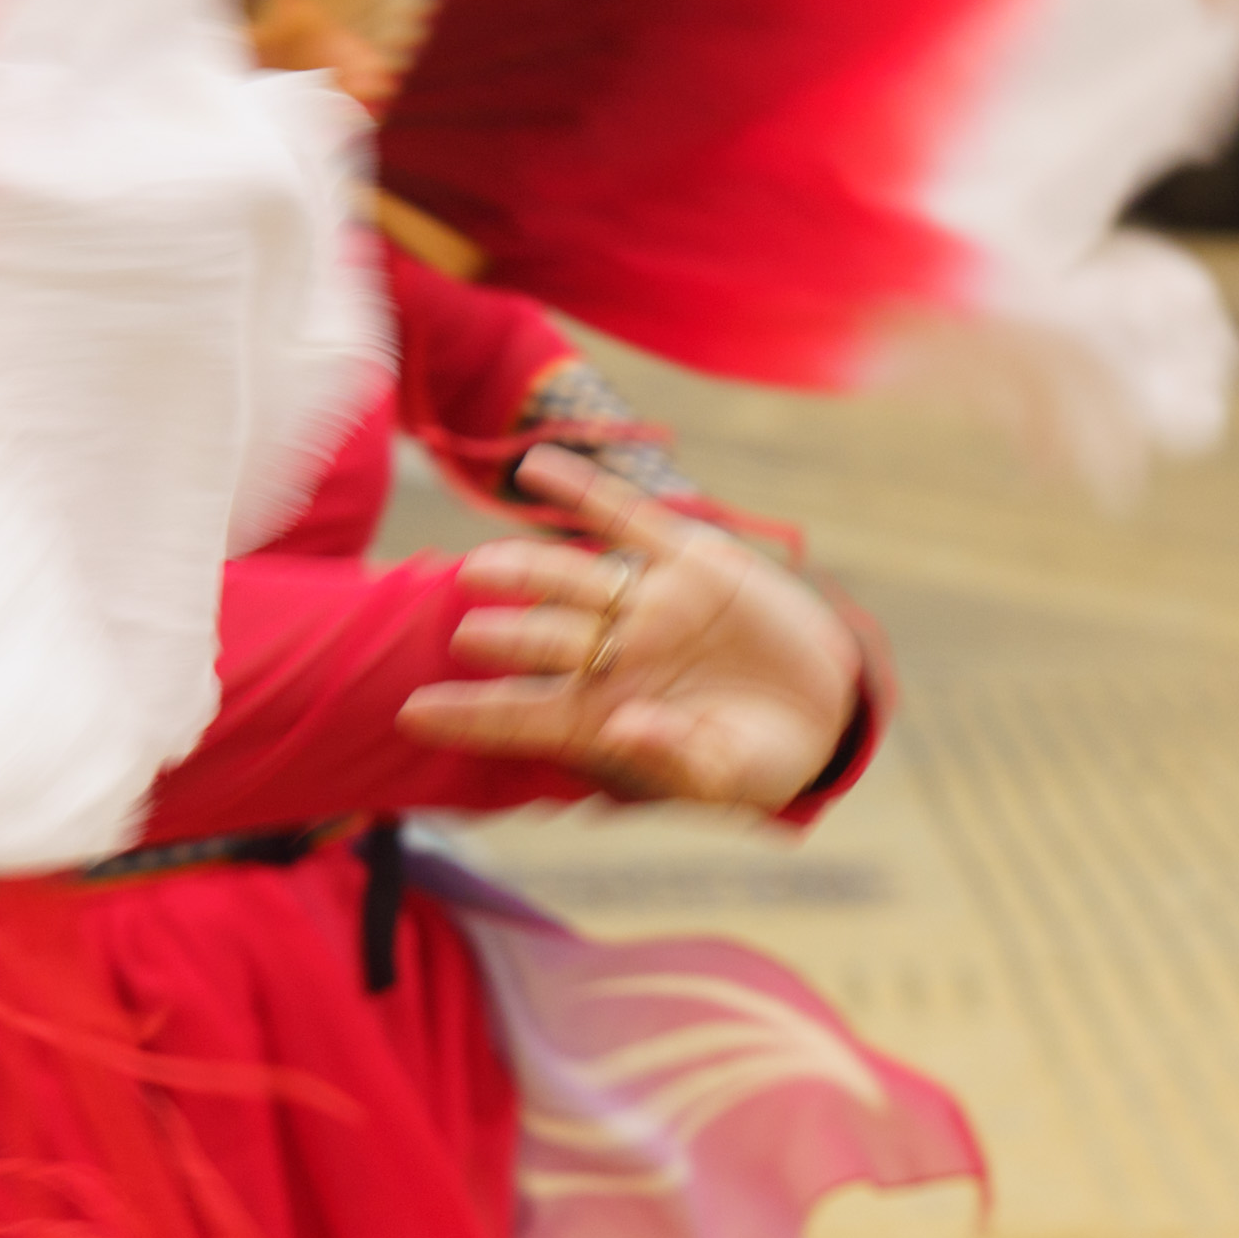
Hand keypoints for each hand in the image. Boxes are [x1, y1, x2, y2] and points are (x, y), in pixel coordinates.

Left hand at [403, 451, 860, 813]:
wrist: (826, 707)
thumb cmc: (761, 758)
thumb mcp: (726, 773)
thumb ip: (675, 756)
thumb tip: (621, 727)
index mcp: (606, 718)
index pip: (525, 716)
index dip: (470, 716)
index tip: (412, 715)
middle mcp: (614, 657)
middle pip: (546, 642)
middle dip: (509, 639)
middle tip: (468, 636)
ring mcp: (647, 604)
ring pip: (573, 580)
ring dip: (527, 571)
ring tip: (482, 569)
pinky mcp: (689, 559)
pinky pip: (624, 516)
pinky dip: (581, 491)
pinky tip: (536, 465)